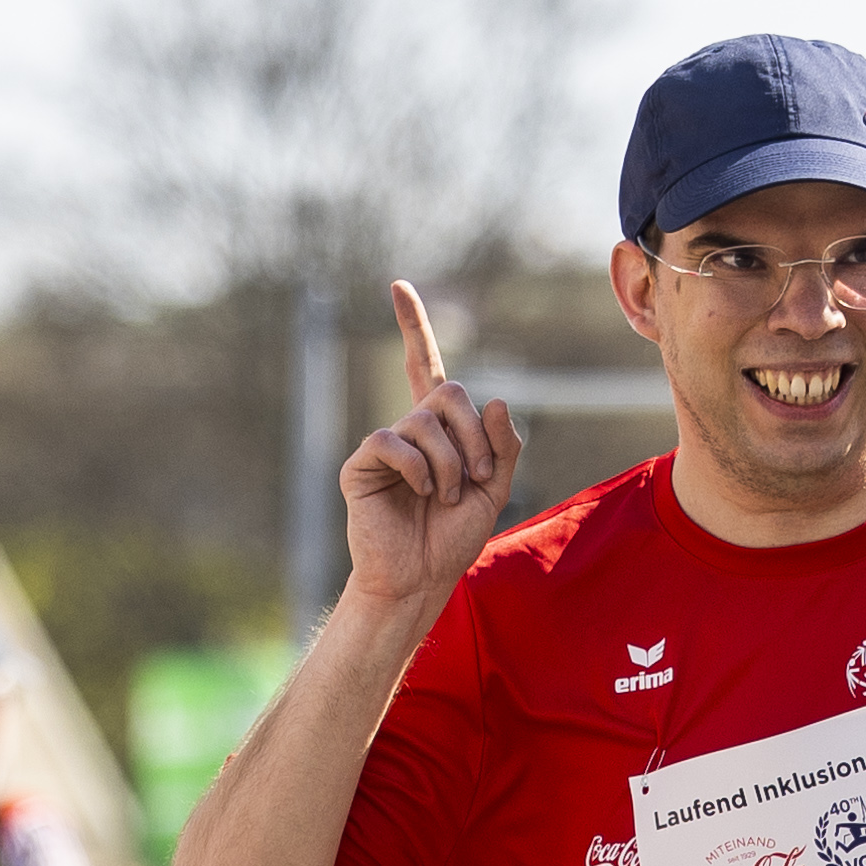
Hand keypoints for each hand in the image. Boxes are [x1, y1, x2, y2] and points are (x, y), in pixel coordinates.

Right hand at [343, 283, 521, 609]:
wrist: (421, 577)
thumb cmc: (453, 538)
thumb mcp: (495, 490)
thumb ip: (504, 446)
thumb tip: (498, 400)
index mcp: (441, 430)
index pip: (426, 367)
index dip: (414, 328)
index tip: (398, 287)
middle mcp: (410, 429)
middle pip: (448, 392)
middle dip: (475, 437)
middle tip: (475, 479)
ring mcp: (384, 445)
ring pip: (426, 422)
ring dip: (451, 465)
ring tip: (445, 499)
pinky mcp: (361, 464)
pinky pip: (393, 442)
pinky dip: (420, 470)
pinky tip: (421, 495)